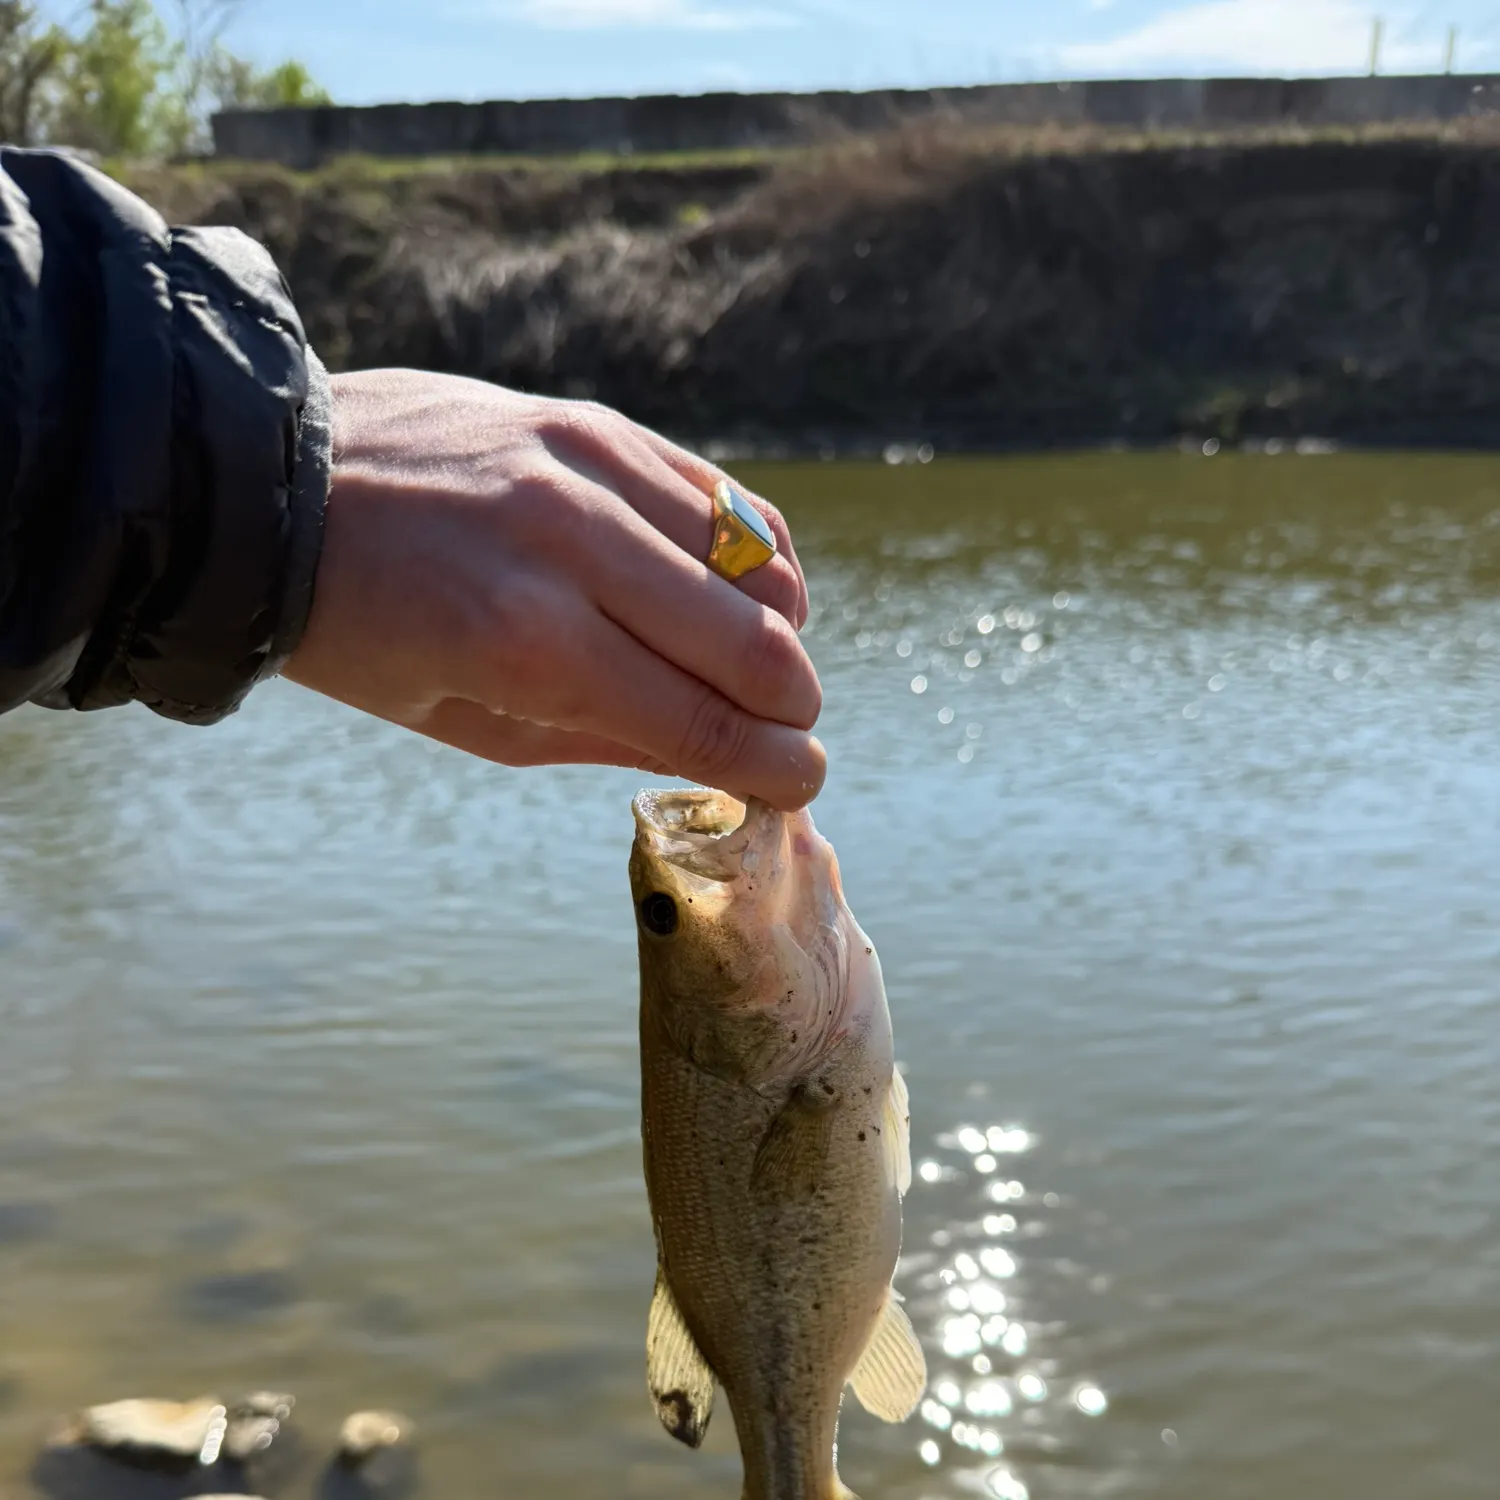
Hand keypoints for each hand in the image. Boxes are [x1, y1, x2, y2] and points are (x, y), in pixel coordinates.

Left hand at [283, 371, 825, 808]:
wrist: (269, 486)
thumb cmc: (357, 630)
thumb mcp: (463, 720)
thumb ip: (598, 736)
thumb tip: (713, 751)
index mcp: (524, 644)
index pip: (697, 718)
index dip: (770, 764)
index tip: (801, 782)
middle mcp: (570, 546)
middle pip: (748, 642)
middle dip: (792, 706)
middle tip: (793, 733)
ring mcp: (586, 468)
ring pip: (750, 561)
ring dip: (780, 630)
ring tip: (766, 664)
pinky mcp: (591, 422)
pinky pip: (716, 493)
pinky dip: (755, 550)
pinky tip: (751, 589)